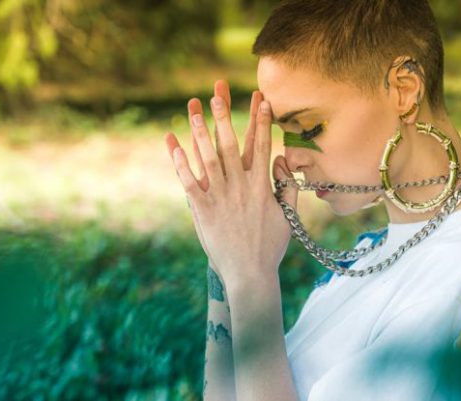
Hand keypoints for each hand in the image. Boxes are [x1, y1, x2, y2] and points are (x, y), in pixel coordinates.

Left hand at [163, 80, 299, 284]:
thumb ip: (286, 186)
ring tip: (192, 107)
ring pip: (207, 157)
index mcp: (262, 187)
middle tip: (217, 93)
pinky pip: (189, 181)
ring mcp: (219, 197)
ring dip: (199, 130)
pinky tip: (172, 143)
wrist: (250, 274)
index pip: (261, 146)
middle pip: (230, 144)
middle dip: (224, 116)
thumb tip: (280, 160)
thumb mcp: (287, 215)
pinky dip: (180, 162)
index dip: (261, 121)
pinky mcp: (202, 210)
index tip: (261, 99)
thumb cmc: (270, 246)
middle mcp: (240, 187)